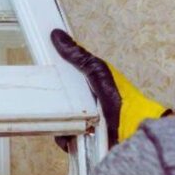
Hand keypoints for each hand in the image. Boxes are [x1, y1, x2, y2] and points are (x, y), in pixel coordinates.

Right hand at [51, 29, 171, 147]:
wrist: (133, 130)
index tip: (41, 75)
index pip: (65, 80)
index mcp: (90, 86)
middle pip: (59, 101)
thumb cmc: (121, 98)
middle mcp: (87, 104)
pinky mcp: (84, 141)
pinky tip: (69, 134)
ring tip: (63, 119)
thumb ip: (78, 56)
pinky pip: (64, 138)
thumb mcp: (97, 70)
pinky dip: (64, 137)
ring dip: (58, 121)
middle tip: (46, 99)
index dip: (54, 77)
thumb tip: (56, 34)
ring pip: (59, 120)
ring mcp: (85, 123)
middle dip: (52, 102)